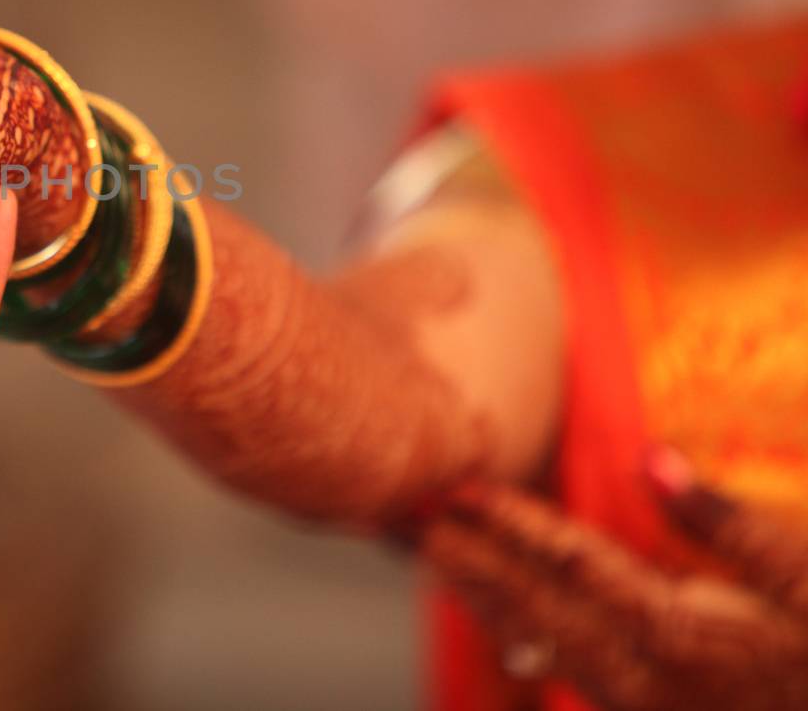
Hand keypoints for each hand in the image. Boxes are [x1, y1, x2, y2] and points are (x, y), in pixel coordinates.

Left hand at [420, 455, 807, 709]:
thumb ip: (730, 525)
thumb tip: (654, 457)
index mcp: (682, 636)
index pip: (576, 566)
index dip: (513, 523)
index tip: (462, 487)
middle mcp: (645, 678)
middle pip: (536, 609)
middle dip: (471, 557)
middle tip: (412, 513)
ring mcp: (639, 705)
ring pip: (537, 644)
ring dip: (481, 594)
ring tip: (429, 548)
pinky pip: (559, 668)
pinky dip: (515, 629)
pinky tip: (490, 604)